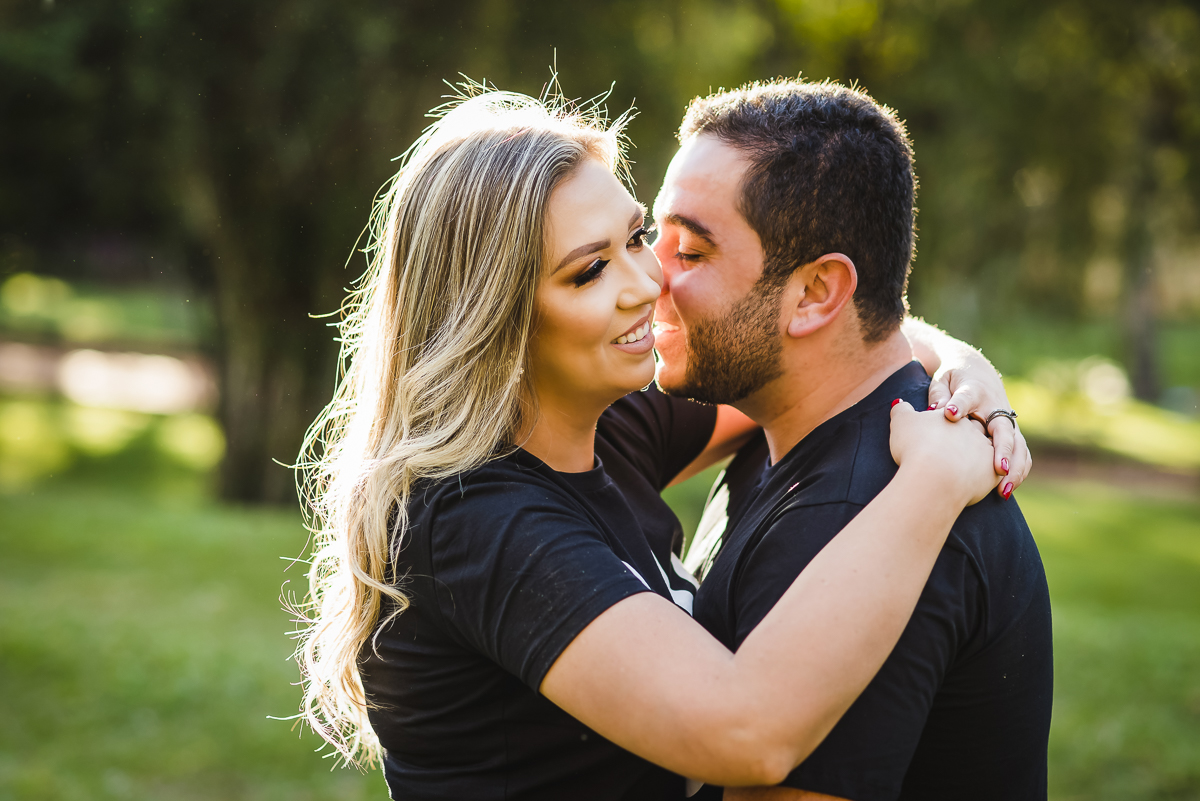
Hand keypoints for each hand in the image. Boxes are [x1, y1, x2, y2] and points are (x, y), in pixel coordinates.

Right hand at [889, 400, 1000, 506]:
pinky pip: (995, 475)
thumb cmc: (915, 446)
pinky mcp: (992, 472)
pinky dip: (989, 479)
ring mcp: (985, 450)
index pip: (956, 416)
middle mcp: (973, 430)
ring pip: (988, 453)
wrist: (932, 475)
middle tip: (958, 451)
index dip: (950, 423)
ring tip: (970, 472)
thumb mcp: (901, 423)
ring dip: (982, 459)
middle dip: (970, 438)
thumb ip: (901, 410)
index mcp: (954, 416)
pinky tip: (980, 487)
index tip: (941, 433)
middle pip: (976, 431)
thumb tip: (900, 403)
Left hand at [926, 356, 1029, 497]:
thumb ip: (940, 394)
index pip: (966, 396)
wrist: (978, 373)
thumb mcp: (943, 380)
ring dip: (1013, 468)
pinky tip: (1005, 491)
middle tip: (999, 469)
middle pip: (1004, 428)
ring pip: (1017, 445)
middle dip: (1002, 449)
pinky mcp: (1011, 434)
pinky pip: (1020, 454)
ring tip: (1002, 491)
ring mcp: (1006, 422)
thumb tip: (938, 409)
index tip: (949, 413)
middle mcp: (995, 406)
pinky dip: (1017, 472)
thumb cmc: (955, 380)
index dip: (958, 404)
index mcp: (973, 390)